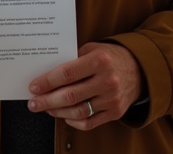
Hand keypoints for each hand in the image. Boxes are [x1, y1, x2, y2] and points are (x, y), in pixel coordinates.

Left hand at [27, 42, 143, 130]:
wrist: (139, 69)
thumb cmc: (109, 57)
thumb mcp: (92, 49)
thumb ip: (72, 59)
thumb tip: (45, 73)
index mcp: (99, 61)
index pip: (67, 73)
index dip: (47, 82)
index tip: (33, 87)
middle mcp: (108, 81)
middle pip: (70, 95)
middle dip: (47, 100)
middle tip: (33, 103)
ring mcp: (112, 99)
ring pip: (78, 111)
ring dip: (58, 111)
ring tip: (46, 108)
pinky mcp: (115, 112)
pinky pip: (89, 122)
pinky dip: (73, 121)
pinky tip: (64, 115)